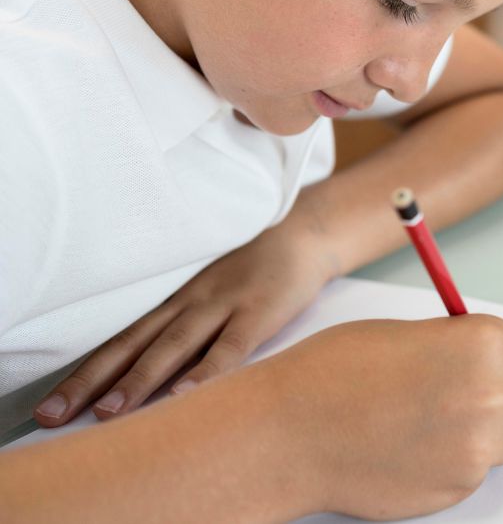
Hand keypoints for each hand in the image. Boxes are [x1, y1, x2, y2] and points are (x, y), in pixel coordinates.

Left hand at [33, 218, 338, 426]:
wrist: (305, 233)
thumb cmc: (259, 272)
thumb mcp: (214, 294)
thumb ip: (189, 330)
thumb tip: (156, 385)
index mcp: (176, 302)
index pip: (121, 341)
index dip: (84, 374)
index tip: (50, 409)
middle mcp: (190, 302)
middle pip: (133, 345)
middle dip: (92, 382)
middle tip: (54, 416)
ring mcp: (224, 305)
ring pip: (172, 346)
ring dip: (138, 380)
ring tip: (108, 413)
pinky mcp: (259, 311)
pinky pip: (229, 346)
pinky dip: (207, 371)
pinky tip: (186, 395)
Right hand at [268, 315, 502, 518]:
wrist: (291, 429)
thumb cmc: (337, 372)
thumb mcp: (410, 333)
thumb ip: (461, 346)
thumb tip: (491, 362)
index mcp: (484, 341)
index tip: (499, 370)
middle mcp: (493, 391)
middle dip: (492, 399)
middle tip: (441, 397)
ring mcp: (478, 444)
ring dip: (475, 435)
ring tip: (419, 423)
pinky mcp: (460, 485)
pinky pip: (474, 472)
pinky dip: (451, 464)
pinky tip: (407, 449)